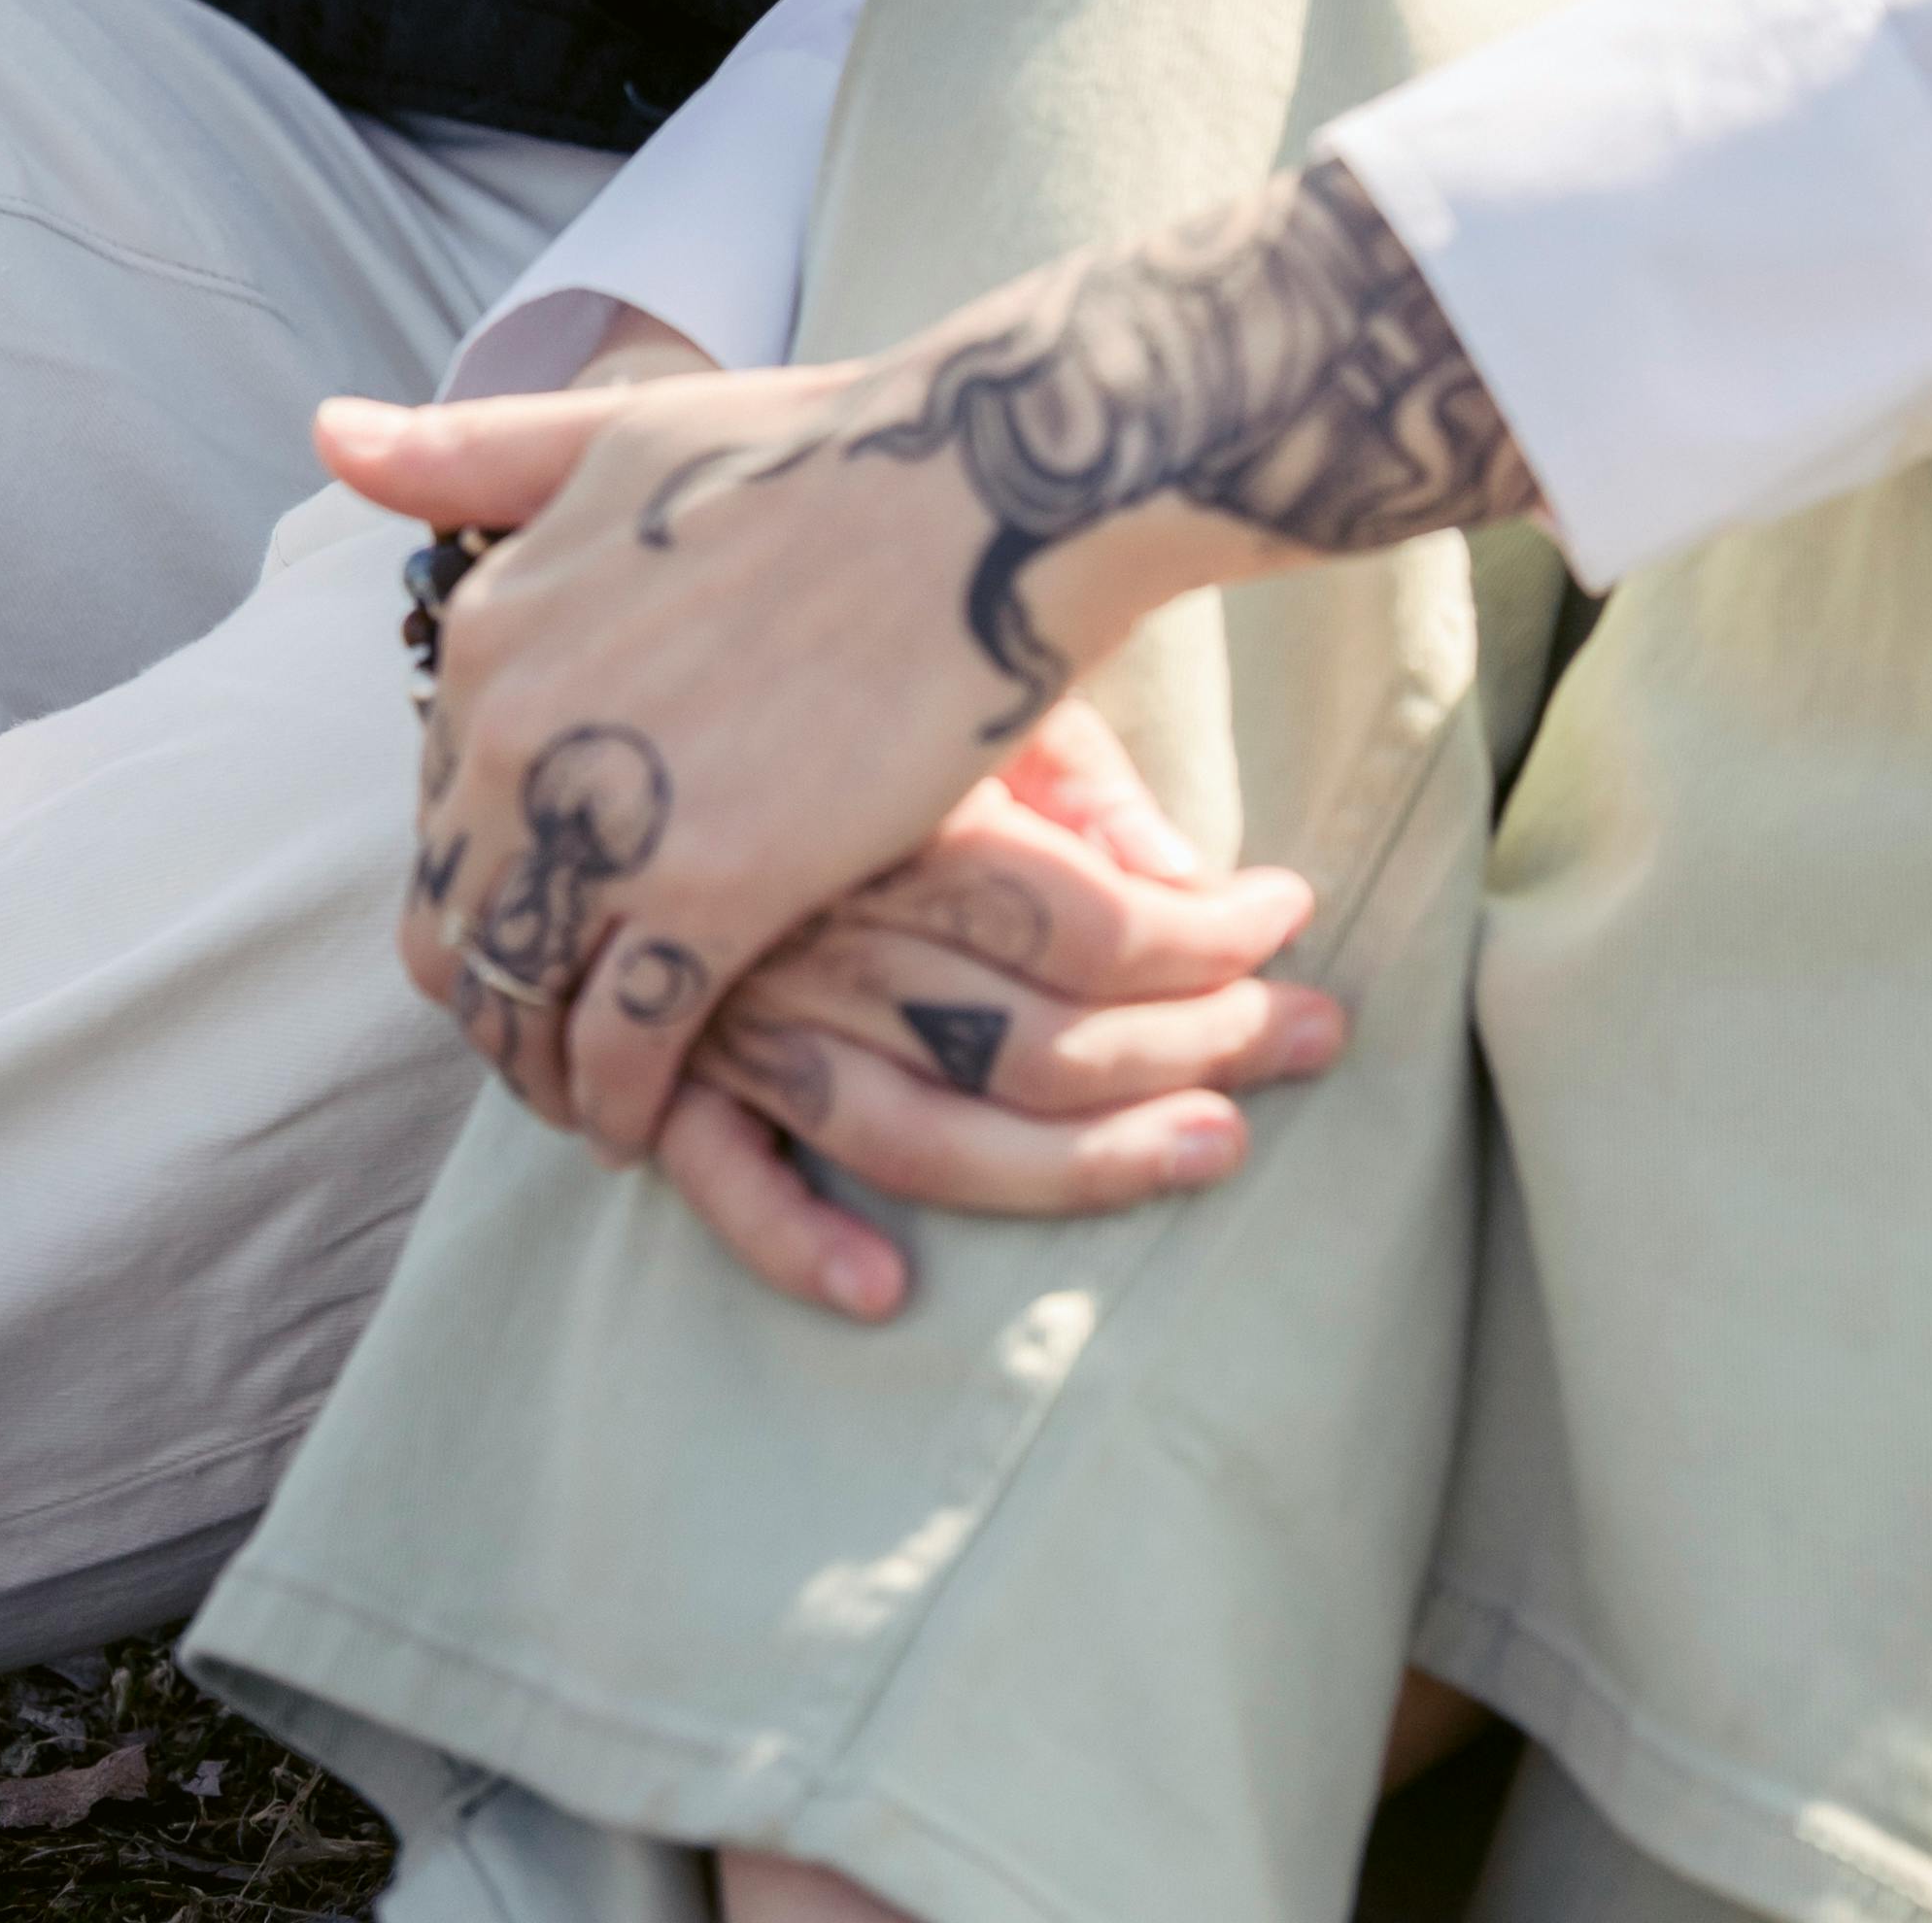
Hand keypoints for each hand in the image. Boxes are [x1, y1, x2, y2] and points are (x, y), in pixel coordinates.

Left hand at [325, 151, 1528, 1173]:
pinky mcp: (710, 892)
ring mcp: (604, 818)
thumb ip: (476, 453)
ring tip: (597, 1096)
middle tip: (561, 1037)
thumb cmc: (834, 446)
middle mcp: (512, 730)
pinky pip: (623, 1044)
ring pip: (520, 1000)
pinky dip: (624, 1103)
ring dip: (545, 1068)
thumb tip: (330, 436)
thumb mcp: (626, 431)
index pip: (437, 813)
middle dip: (498, 993)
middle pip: (457, 921)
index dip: (489, 880)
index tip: (549, 918)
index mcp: (489, 633)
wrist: (988, 483)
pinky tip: (656, 1119)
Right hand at [658, 699, 1343, 1319]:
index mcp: (906, 818)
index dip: (1219, 934)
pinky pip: (720, 1173)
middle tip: (1321, 1039)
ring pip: (924, 1131)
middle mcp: (829, 923)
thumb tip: (1189, 878)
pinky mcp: (660, 1057)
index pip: (1097, 921)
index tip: (1296, 909)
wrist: (609, 646)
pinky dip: (793, 1240)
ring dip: (1075, 1169)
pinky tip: (884, 1287)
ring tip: (1211, 1156)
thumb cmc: (831, 643)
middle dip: (1204, 1048)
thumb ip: (1075, 775)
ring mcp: (741, 1004)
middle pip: (1039, 1038)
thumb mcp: (967, 669)